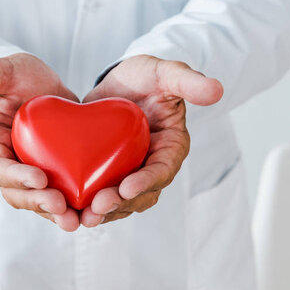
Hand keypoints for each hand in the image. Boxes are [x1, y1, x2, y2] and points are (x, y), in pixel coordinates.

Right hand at [0, 53, 79, 231]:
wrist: (43, 85)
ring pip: (38, 201)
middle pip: (17, 194)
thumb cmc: (17, 76)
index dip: (16, 177)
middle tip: (60, 205)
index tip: (39, 178)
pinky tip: (90, 213)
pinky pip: (60, 196)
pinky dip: (73, 206)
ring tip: (75, 220)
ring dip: (55, 213)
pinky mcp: (53, 176)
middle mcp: (8, 166)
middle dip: (37, 202)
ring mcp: (30, 174)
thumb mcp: (1, 70)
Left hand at [80, 55, 223, 226]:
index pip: (162, 171)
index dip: (146, 182)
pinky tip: (73, 211)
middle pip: (141, 195)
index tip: (127, 188)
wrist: (120, 83)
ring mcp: (130, 173)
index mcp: (171, 148)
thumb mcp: (166, 73)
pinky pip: (102, 196)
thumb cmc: (147, 77)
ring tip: (86, 216)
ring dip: (105, 212)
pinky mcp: (108, 175)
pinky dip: (89, 206)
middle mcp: (153, 167)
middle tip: (98, 206)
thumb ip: (189, 81)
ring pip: (122, 202)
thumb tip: (217, 91)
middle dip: (121, 204)